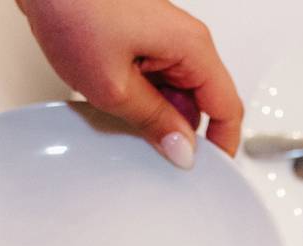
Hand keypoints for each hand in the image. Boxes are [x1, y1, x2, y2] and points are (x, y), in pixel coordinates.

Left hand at [17, 0, 242, 167]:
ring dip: (155, 113)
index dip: (222, 145)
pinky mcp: (142, 38)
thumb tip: (181, 149)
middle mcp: (184, 40)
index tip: (208, 172)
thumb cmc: (75, 10)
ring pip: (175, 92)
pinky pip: (155, 78)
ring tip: (121, 115)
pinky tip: (112, 100)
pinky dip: (140, 96)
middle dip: (180, 131)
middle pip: (201, 102)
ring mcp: (163, 38)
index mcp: (192, 47)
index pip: (227, 108)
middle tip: (151, 150)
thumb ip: (154, 122)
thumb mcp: (115, 86)